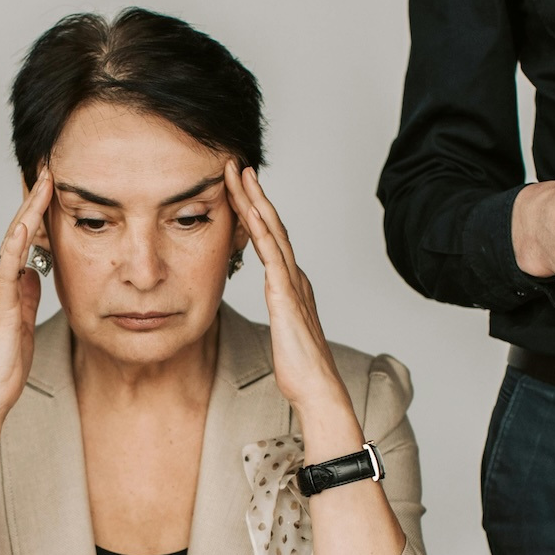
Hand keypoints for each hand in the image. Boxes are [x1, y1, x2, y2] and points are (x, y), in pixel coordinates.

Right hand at [0, 172, 52, 419]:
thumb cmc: (4, 366)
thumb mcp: (23, 322)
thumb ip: (27, 296)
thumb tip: (35, 273)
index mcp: (6, 287)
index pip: (24, 243)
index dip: (37, 215)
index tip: (52, 189)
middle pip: (18, 233)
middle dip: (34, 201)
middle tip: (48, 170)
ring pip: (13, 243)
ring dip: (28, 211)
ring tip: (42, 183)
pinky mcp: (1, 307)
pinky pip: (8, 270)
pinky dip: (16, 246)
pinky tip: (25, 226)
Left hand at [225, 162, 353, 427]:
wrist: (317, 388)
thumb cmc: (300, 368)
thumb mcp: (284, 333)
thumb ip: (282, 313)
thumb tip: (279, 307)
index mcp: (292, 285)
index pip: (271, 239)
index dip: (255, 211)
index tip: (240, 188)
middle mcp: (294, 277)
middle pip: (272, 226)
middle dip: (254, 194)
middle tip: (237, 166)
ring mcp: (292, 284)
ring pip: (272, 232)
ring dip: (255, 201)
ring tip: (240, 175)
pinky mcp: (286, 296)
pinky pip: (272, 255)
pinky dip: (260, 230)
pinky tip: (249, 212)